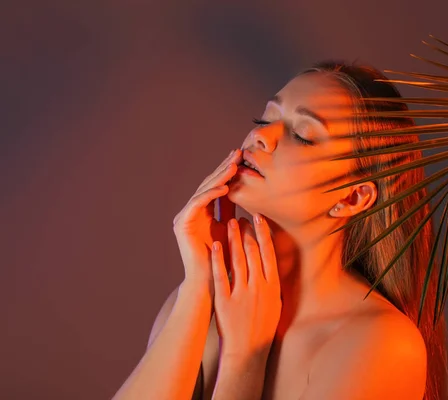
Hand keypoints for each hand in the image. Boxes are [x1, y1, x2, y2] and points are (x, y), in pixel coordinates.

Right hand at [172, 149, 241, 285]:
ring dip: (219, 177)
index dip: (228, 173)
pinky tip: (224, 187)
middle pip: (209, 185)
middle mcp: (192, 213)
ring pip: (203, 191)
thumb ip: (235, 214)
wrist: (210, 283)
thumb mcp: (232, 231)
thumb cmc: (224, 261)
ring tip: (233, 166)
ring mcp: (184, 217)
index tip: (242, 159)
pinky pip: (197, 204)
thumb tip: (248, 199)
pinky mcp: (181, 224)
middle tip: (237, 153)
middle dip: (223, 168)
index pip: (217, 187)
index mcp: (203, 213)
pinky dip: (210, 194)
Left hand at [211, 215, 281, 361]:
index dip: (263, 233)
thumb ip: (272, 281)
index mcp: (272, 286)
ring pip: (237, 260)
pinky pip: (221, 276)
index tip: (259, 218)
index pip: (268, 253)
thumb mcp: (275, 302)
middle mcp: (259, 286)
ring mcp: (242, 293)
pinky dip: (218, 259)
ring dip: (233, 239)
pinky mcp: (225, 301)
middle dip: (247, 232)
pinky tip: (215, 245)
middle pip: (253, 252)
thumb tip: (272, 262)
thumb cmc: (264, 326)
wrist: (250, 349)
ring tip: (230, 223)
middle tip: (242, 217)